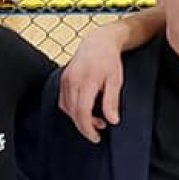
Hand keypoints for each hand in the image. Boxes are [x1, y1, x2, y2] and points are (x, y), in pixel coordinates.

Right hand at [59, 26, 125, 141]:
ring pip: (66, 108)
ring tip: (95, 118)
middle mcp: (72, 80)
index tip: (96, 137)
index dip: (88, 128)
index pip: (82, 112)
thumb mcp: (116, 81)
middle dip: (85, 126)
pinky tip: (85, 109)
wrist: (98, 42)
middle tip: (99, 130)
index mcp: (87, 81)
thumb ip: (112, 101)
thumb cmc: (109, 60)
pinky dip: (72, 109)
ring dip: (79, 118)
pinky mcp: (62, 79)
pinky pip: (63, 101)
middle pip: (73, 113)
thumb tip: (112, 121)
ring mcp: (65, 79)